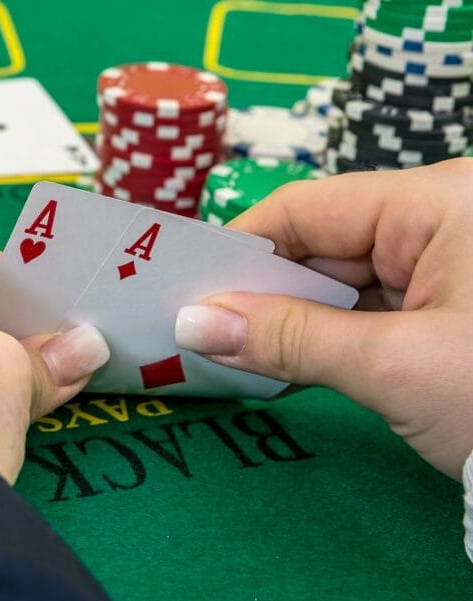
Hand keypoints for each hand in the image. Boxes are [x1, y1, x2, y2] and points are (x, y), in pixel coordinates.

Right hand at [174, 158, 472, 478]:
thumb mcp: (393, 367)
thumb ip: (286, 339)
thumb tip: (192, 324)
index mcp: (442, 203)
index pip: (309, 209)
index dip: (238, 249)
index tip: (184, 291)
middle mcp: (444, 221)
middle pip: (320, 246)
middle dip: (260, 294)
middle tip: (195, 335)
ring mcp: (450, 265)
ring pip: (340, 283)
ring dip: (289, 323)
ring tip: (230, 355)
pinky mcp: (450, 307)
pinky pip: (368, 311)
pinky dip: (326, 339)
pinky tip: (282, 363)